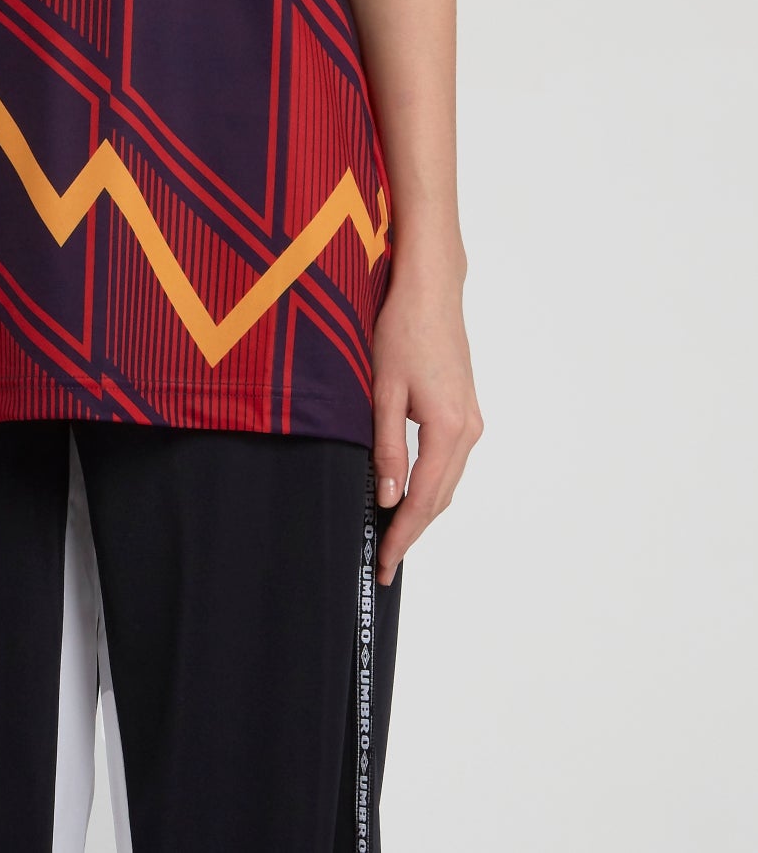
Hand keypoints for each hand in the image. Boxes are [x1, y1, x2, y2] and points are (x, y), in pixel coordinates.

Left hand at [370, 250, 483, 585]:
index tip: (384, 563)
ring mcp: (471, 420)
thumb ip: (386, 447)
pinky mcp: (465, 410)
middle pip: (440, 497)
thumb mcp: (384, 391)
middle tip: (385, 561)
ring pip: (447, 482)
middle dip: (412, 531)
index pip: (422, 499)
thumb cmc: (402, 332)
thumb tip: (385, 496)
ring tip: (393, 535)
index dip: (402, 535)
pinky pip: (450, 462)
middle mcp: (468, 430)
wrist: (430, 291)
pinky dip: (431, 485)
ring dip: (423, 510)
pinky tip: (410, 492)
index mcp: (449, 429)